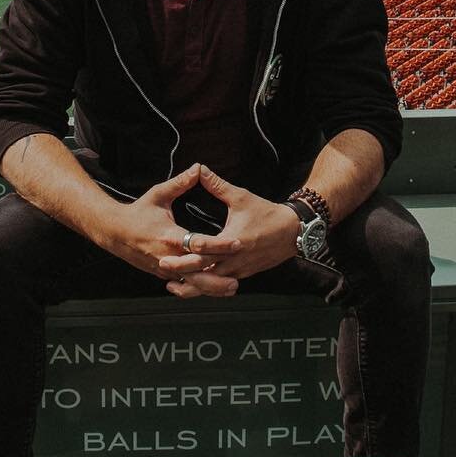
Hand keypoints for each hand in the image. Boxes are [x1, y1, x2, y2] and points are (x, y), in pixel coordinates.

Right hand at [99, 165, 241, 297]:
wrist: (114, 231)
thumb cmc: (137, 213)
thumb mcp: (158, 195)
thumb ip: (180, 183)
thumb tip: (198, 168)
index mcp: (169, 236)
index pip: (199, 243)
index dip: (219, 244)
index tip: (237, 243)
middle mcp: (167, 256)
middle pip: (196, 271)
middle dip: (217, 277)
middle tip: (237, 279)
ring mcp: (164, 268)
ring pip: (191, 282)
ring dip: (211, 287)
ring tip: (231, 287)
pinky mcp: (162, 274)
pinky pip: (184, 282)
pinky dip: (199, 286)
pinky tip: (215, 288)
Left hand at [157, 167, 300, 291]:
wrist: (292, 232)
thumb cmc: (267, 213)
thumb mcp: (241, 197)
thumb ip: (218, 185)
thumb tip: (200, 170)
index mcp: (233, 241)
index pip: (205, 249)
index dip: (185, 250)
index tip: (166, 250)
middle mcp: (234, 259)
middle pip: (204, 271)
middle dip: (182, 270)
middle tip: (162, 266)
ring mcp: (239, 270)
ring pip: (211, 284)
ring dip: (192, 285)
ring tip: (172, 284)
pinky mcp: (242, 274)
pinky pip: (220, 284)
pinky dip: (205, 286)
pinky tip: (192, 285)